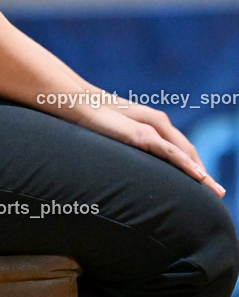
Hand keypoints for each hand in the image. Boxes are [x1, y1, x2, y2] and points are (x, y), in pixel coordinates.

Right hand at [77, 86, 224, 197]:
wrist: (79, 105)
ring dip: (201, 172)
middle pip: (186, 151)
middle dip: (202, 171)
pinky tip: (199, 176)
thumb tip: (127, 162)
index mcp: (148, 126)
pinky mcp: (143, 135)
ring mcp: (150, 129)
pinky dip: (187, 164)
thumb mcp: (113, 134)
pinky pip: (171, 153)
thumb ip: (126, 142)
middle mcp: (155, 125)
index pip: (177, 148)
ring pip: (184, 153)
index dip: (191, 164)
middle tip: (216, 191)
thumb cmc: (92, 119)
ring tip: (213, 189)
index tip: (201, 181)